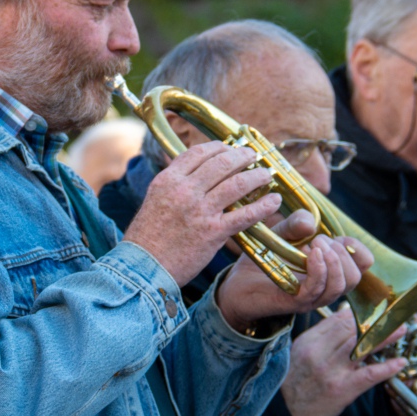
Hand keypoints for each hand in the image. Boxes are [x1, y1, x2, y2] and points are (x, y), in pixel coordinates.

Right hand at [124, 141, 281, 285]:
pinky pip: (244, 214)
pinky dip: (263, 206)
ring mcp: (200, 211)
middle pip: (221, 163)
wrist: (143, 267)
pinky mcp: (213, 232)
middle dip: (242, 156)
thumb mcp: (154, 199)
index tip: (231, 148)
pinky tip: (273, 201)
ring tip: (267, 174)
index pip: (198, 153)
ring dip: (257, 176)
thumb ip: (174, 184)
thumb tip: (192, 171)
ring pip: (236, 184)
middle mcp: (184, 191)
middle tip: (253, 156)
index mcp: (168, 180)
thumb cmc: (147, 237)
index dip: (219, 147)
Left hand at [215, 210, 371, 330]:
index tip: (340, 237)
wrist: (236, 283)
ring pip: (341, 285)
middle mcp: (325, 286)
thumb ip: (295, 223)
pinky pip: (318, 289)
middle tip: (320, 240)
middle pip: (355, 277)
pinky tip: (311, 254)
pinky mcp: (296, 302)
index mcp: (330, 270)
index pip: (363, 265)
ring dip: (334, 260)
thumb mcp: (281, 234)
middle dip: (343, 253)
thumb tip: (310, 223)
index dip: (358, 249)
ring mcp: (312, 297)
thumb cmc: (263, 259)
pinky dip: (319, 269)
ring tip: (316, 244)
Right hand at [282, 306, 406, 415]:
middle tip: (394, 315)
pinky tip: (399, 363)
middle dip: (376, 320)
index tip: (375, 309)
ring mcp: (331, 370)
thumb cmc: (291, 386)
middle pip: (353, 328)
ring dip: (385, 337)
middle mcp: (319, 352)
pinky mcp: (341, 390)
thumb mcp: (298, 355)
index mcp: (308, 341)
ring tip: (401, 330)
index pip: (339, 319)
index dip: (361, 312)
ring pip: (362, 346)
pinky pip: (368, 374)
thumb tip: (342, 320)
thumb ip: (319, 338)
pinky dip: (387, 368)